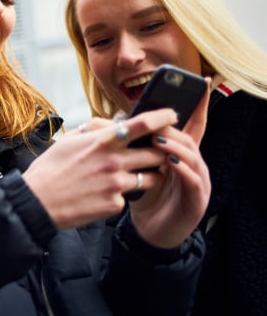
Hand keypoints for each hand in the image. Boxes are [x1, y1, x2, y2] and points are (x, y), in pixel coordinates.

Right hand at [23, 108, 178, 229]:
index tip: (172, 115)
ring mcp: (116, 184)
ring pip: (152, 178)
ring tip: (135, 176)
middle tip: (156, 153)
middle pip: (156, 153)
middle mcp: (114, 161)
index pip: (142, 124)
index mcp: (102, 142)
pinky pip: (129, 197)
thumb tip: (111, 124)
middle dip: (160, 152)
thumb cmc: (49, 169)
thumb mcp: (68, 141)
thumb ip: (93, 131)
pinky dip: (122, 195)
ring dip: (149, 175)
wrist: (37, 202)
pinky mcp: (115, 205)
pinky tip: (104, 195)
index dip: (162, 117)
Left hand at [127, 90, 210, 247]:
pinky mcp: (196, 202)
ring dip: (177, 146)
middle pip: (190, 138)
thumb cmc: (142, 196)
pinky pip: (193, 182)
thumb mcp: (135, 166)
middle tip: (160, 118)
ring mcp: (197, 183)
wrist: (148, 231)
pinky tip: (170, 163)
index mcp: (179, 154)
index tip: (201, 84)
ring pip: (193, 157)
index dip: (198, 105)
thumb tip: (114, 121)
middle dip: (176, 127)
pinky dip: (183, 170)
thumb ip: (130, 146)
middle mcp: (192, 165)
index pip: (191, 125)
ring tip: (160, 139)